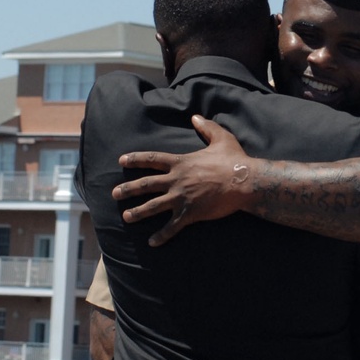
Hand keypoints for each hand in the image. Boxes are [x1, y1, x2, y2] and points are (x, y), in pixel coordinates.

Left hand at [112, 115, 253, 245]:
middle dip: (128, 189)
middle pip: (145, 184)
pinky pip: (172, 226)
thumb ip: (207, 127)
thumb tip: (195, 116)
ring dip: (138, 212)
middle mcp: (176, 180)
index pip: (152, 159)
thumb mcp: (222, 138)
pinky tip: (152, 243)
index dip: (135, 159)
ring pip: (153, 206)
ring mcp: (181, 197)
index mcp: (181, 162)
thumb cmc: (234, 160)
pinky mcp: (190, 213)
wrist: (244, 181)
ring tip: (126, 217)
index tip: (121, 160)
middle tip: (115, 193)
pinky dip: (162, 235)